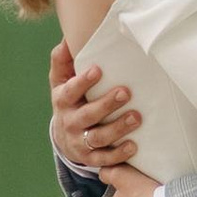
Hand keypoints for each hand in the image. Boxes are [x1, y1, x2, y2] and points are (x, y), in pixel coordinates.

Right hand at [50, 37, 139, 174]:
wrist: (63, 137)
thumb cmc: (69, 100)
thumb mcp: (60, 80)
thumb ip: (63, 60)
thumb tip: (68, 38)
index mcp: (63, 100)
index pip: (71, 90)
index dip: (83, 81)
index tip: (98, 69)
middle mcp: (70, 122)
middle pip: (87, 115)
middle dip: (106, 104)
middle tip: (125, 92)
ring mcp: (80, 142)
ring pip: (98, 137)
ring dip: (117, 128)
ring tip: (136, 117)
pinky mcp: (91, 158)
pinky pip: (105, 159)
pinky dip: (118, 154)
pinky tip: (133, 145)